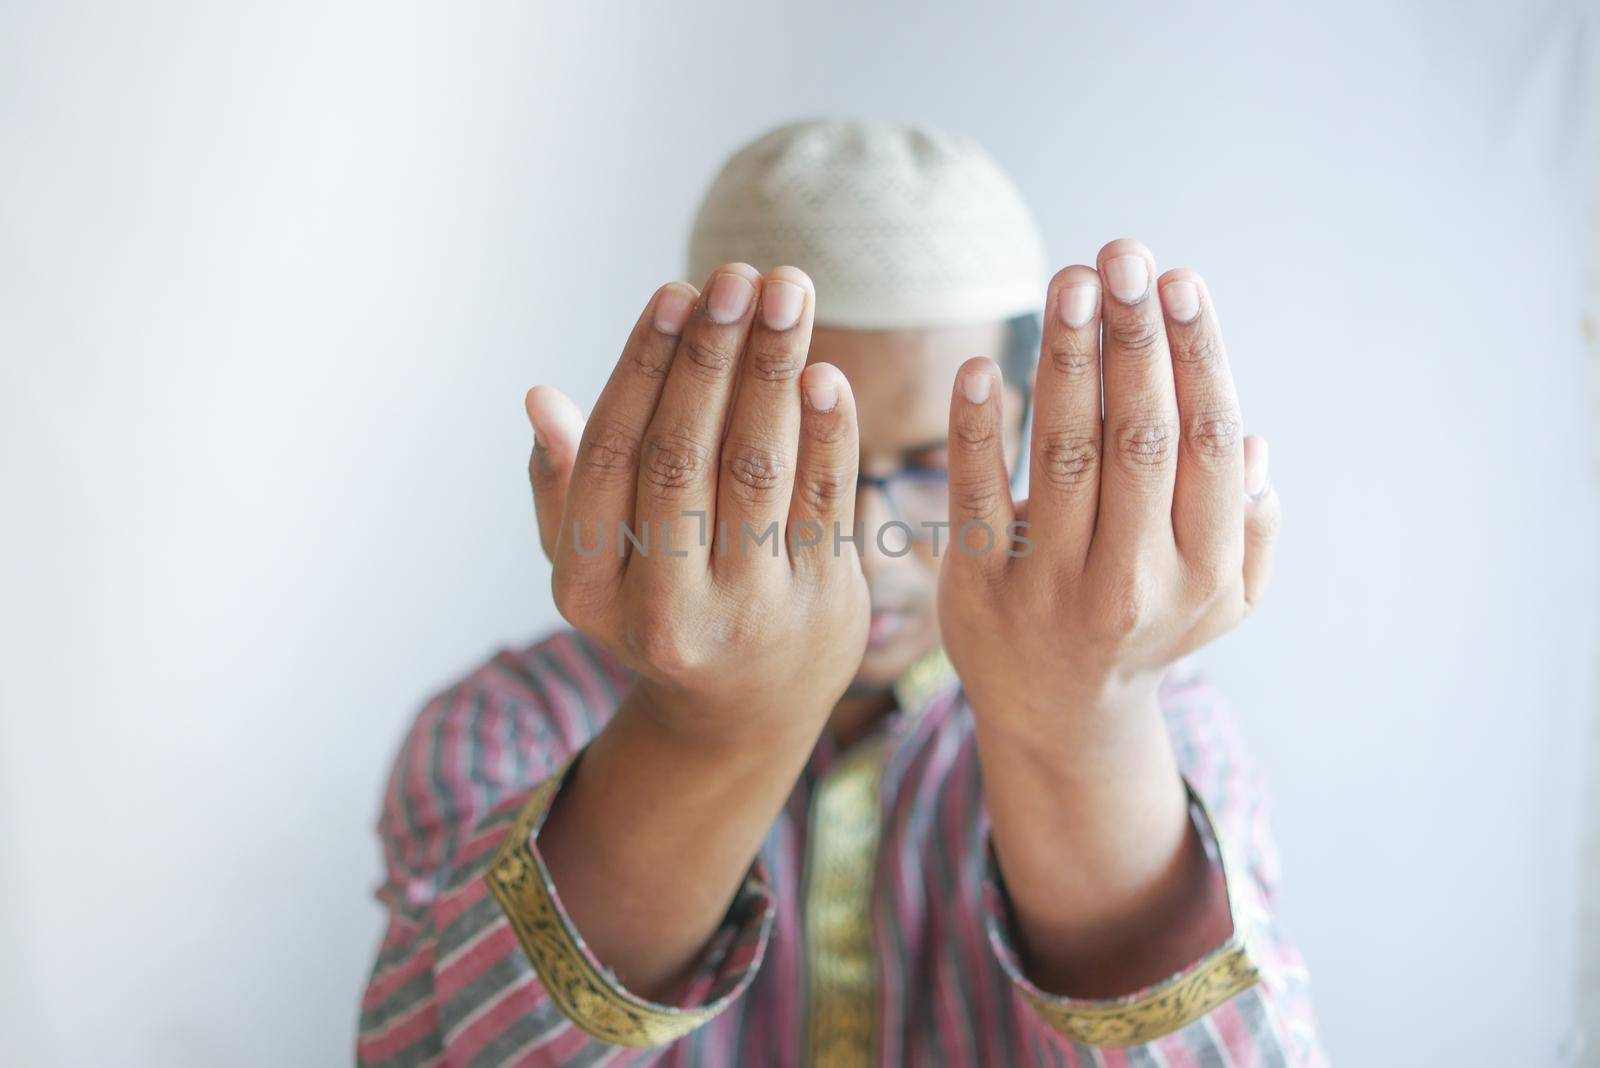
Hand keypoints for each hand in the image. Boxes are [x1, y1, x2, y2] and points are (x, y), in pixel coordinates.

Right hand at [522, 264, 869, 745]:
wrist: (746, 715)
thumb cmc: (658, 609)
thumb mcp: (592, 566)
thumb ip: (564, 487)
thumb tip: (540, 399)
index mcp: (589, 589)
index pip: (611, 458)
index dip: (643, 368)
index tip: (676, 292)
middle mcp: (664, 607)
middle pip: (682, 457)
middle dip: (713, 355)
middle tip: (739, 274)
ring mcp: (748, 610)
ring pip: (757, 470)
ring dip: (774, 371)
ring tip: (789, 292)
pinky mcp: (822, 603)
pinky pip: (827, 502)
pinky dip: (828, 433)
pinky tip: (825, 372)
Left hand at [937, 238, 1280, 732]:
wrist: (1060, 718)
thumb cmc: (1147, 629)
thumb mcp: (1221, 600)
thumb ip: (1250, 530)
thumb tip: (1258, 448)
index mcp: (1205, 571)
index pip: (1208, 443)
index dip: (1196, 356)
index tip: (1180, 281)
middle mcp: (1135, 581)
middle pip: (1140, 437)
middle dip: (1133, 337)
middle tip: (1122, 254)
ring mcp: (1052, 588)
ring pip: (1064, 455)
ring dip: (1066, 359)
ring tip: (1068, 282)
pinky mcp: (979, 589)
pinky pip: (974, 500)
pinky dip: (977, 432)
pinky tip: (979, 367)